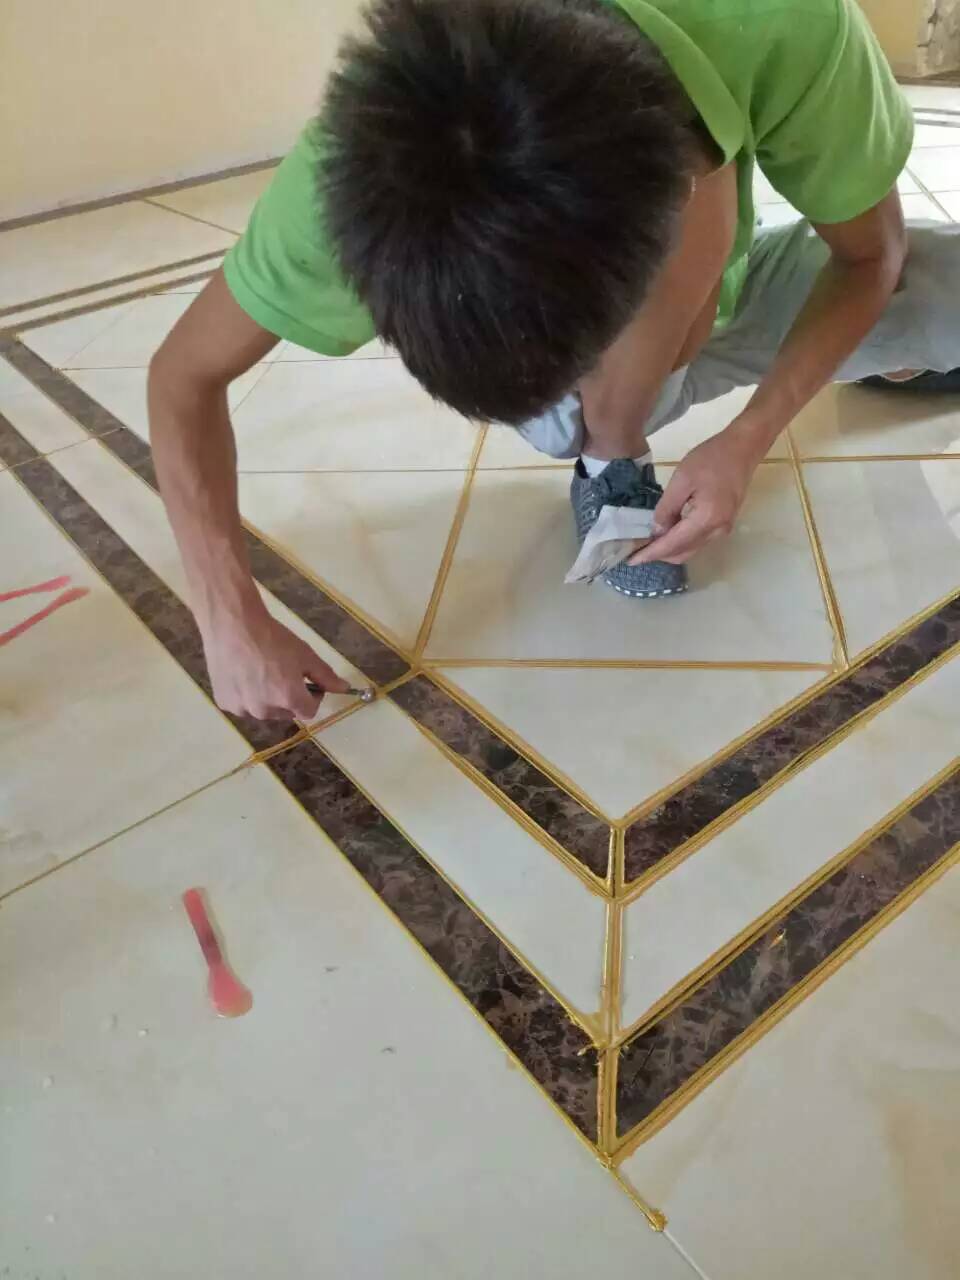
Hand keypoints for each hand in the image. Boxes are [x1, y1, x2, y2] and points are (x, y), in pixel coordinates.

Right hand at [202, 610, 348, 720]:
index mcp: (288, 699)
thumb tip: (344, 689)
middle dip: (288, 697)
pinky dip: (245, 695)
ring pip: (263, 710)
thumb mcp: (305, 654)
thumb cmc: (272, 638)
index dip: (312, 697)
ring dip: (266, 698)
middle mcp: (265, 710)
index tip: (306, 681)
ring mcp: (242, 708)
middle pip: (286, 712)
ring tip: (259, 672)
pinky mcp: (223, 702)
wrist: (232, 625)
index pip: (309, 712)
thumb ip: (326, 676)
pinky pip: (242, 705)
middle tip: (281, 672)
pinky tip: (242, 674)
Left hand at [630, 419, 765, 565]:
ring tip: (647, 542)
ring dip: (669, 549)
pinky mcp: (723, 524)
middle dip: (658, 555)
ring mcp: (723, 529)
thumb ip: (667, 508)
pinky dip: (680, 541)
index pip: (673, 545)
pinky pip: (698, 540)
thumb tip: (656, 531)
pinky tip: (666, 532)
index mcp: (706, 519)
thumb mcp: (682, 480)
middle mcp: (717, 531)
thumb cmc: (711, 458)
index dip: (651, 554)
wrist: (743, 448)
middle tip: (635, 549)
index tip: (631, 560)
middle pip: (683, 553)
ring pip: (690, 549)